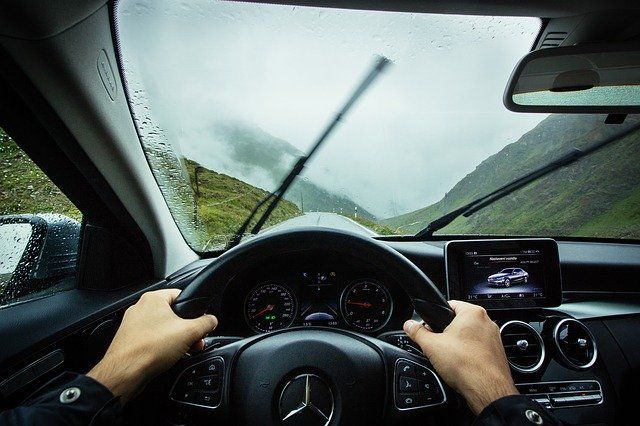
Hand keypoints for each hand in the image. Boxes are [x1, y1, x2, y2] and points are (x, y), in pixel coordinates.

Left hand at [87, 289, 217, 402]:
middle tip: (194, 341)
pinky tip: (167, 357)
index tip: (200, 322)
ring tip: (182, 351)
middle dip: (187, 330)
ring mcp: (133, 325)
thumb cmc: (149, 348)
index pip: (181, 296)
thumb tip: (212, 320)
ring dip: (176, 339)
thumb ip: (205, 323)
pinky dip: (162, 347)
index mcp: (153, 299)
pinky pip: (152, 339)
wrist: (126, 372)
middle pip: (173, 314)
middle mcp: (140, 308)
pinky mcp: (130, 341)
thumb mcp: (189, 332)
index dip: (194, 310)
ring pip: (162, 328)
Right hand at [403, 300, 517, 413]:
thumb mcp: (431, 346)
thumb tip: (409, 325)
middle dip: (447, 332)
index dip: (436, 317)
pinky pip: (479, 348)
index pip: (449, 305)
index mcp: (472, 312)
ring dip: (459, 344)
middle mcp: (487, 322)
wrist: (486, 390)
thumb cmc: (466, 365)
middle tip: (439, 345)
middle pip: (459, 321)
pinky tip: (462, 364)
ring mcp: (495, 338)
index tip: (430, 327)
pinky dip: (470, 354)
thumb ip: (417, 333)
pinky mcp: (497, 352)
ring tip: (451, 357)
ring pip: (470, 336)